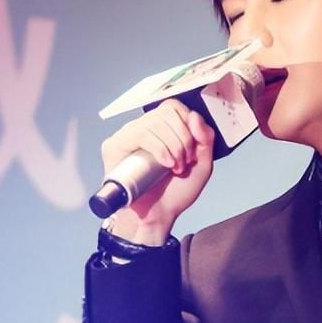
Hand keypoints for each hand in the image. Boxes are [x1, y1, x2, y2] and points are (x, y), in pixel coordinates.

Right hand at [99, 99, 215, 243]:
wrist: (159, 215)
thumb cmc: (175, 192)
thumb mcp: (202, 164)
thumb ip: (206, 139)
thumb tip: (194, 116)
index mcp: (163, 128)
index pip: (176, 107)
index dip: (189, 125)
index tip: (193, 151)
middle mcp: (144, 127)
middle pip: (168, 111)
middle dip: (183, 139)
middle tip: (184, 162)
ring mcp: (129, 135)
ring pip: (156, 121)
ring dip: (173, 146)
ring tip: (174, 167)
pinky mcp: (115, 145)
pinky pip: (140, 133)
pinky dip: (159, 147)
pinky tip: (165, 163)